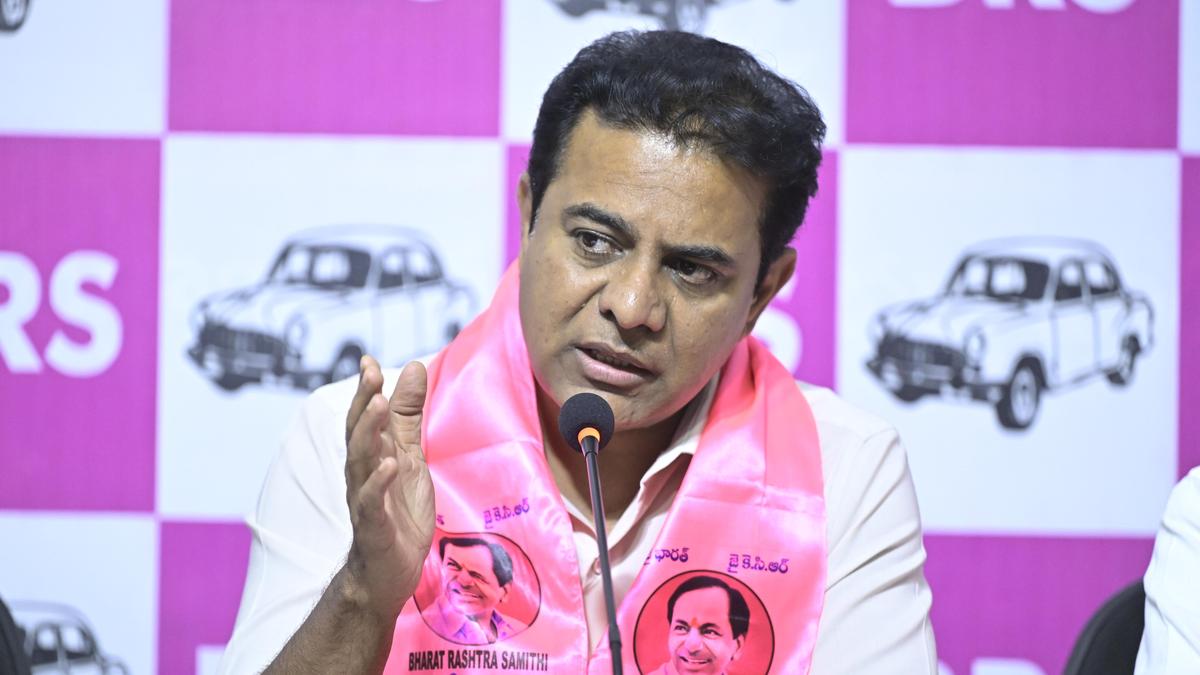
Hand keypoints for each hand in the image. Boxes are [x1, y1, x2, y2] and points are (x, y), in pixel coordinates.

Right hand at [343, 356, 435, 619]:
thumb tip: (414, 366)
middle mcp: (362, 472)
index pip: (364, 416)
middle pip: (357, 432)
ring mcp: (365, 498)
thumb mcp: (410, 455)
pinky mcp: (373, 525)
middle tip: (371, 373)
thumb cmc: (398, 509)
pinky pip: (371, 501)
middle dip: (363, 401)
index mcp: (371, 454)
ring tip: (378, 405)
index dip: (365, 388)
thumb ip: (408, 415)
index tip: (368, 360)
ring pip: (360, 461)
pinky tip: (388, 464)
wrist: (389, 570)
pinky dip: (378, 482)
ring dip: (368, 432)